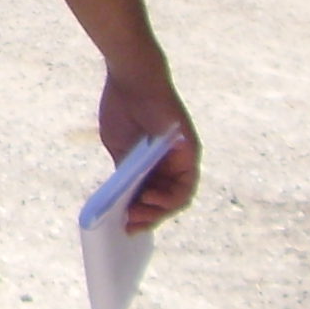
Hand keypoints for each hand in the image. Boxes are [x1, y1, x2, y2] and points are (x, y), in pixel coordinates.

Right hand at [100, 64, 200, 232]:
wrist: (131, 80)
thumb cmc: (122, 107)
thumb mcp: (119, 148)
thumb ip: (126, 171)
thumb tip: (124, 200)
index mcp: (154, 161)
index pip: (152, 194)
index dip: (140, 212)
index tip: (124, 226)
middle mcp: (172, 163)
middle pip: (165, 200)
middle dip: (147, 217)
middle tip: (129, 228)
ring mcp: (183, 159)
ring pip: (177, 198)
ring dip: (157, 213)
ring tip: (136, 217)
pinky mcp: (190, 153)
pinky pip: (185, 186)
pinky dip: (168, 199)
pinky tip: (149, 201)